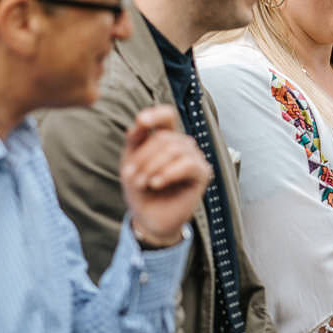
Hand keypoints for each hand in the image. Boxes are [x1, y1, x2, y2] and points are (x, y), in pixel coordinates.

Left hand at [119, 105, 211, 248]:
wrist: (149, 218)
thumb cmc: (141, 189)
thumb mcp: (131, 162)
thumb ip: (135, 141)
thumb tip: (139, 122)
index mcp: (166, 137)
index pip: (167, 115)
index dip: (156, 114)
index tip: (141, 121)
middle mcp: (183, 144)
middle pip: (163, 137)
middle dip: (143, 157)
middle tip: (130, 176)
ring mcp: (194, 157)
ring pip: (173, 150)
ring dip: (152, 167)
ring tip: (142, 183)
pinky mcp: (202, 173)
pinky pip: (187, 164)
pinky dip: (168, 173)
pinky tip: (156, 184)